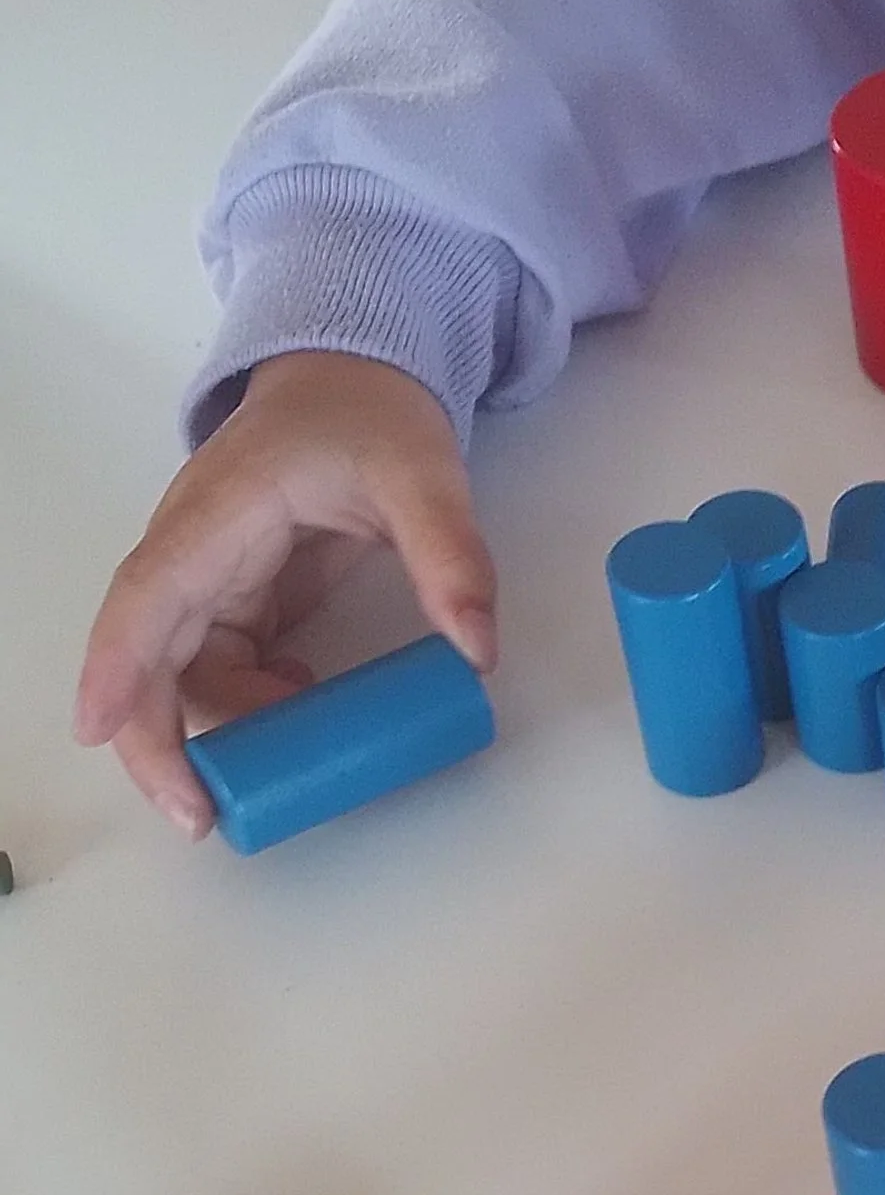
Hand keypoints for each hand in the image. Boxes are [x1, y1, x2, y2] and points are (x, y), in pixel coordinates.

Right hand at [74, 351, 499, 835]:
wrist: (358, 376)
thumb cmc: (370, 414)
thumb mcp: (424, 474)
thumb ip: (451, 555)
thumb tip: (477, 649)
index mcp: (218, 513)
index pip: (148, 596)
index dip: (117, 667)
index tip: (98, 731)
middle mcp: (195, 551)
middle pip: (147, 655)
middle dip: (157, 741)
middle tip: (202, 818)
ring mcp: (211, 579)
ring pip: (185, 675)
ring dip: (223, 729)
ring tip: (293, 751)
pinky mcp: (237, 600)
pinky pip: (223, 669)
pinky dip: (254, 705)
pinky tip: (304, 700)